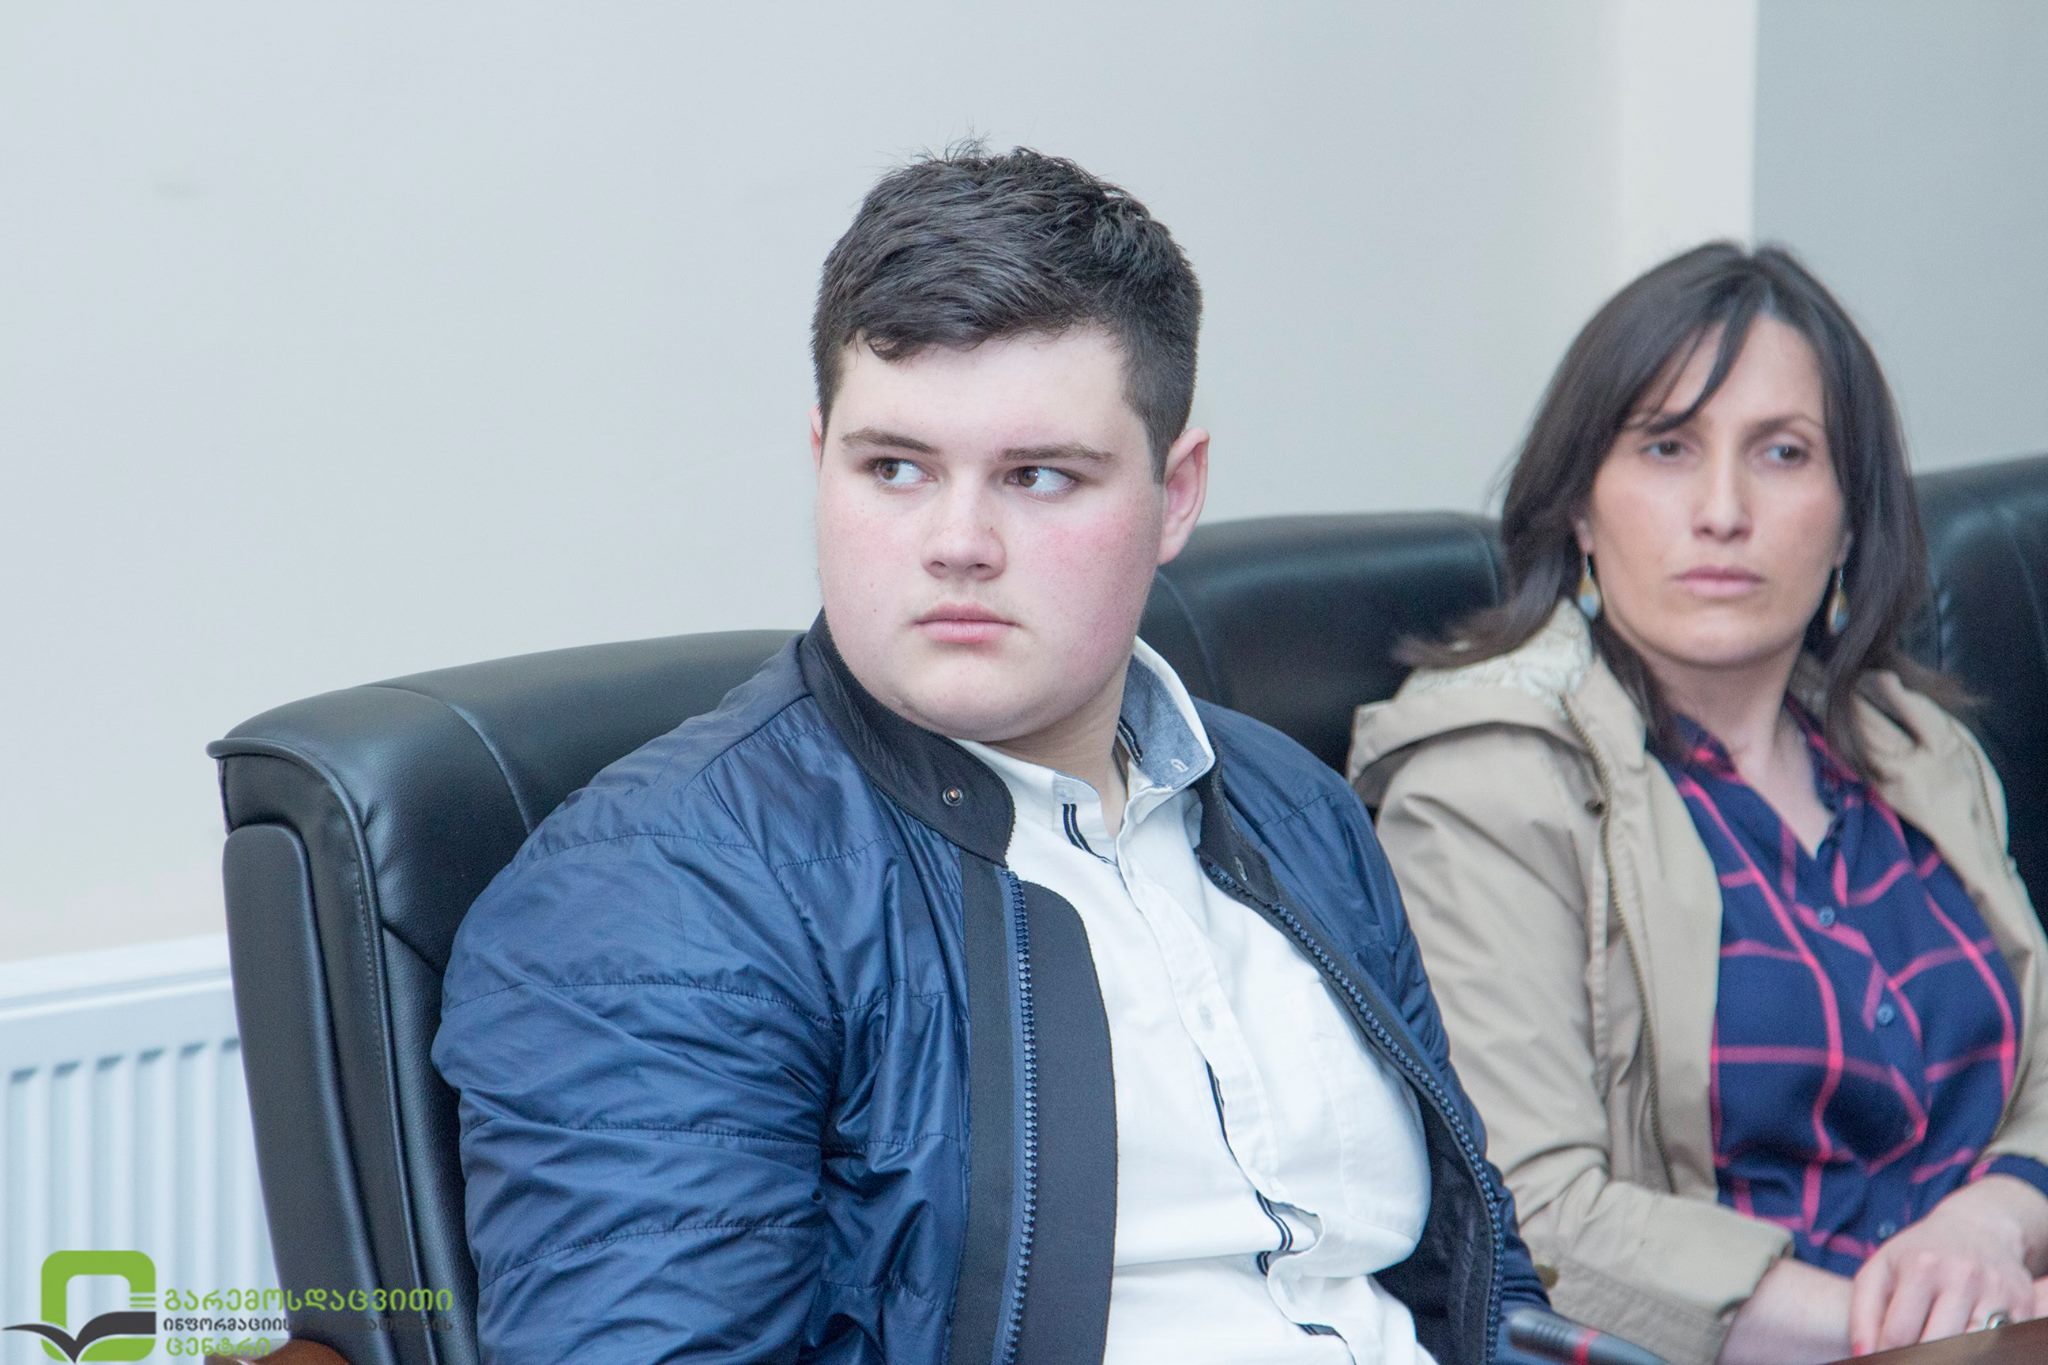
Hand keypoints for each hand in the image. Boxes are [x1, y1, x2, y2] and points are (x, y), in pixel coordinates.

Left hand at [1850, 1184, 2037, 1353]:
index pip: (1899, 1334)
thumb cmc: (1918, 1255)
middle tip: (1909, 1358)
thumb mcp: (1880, 1269)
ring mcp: (1997, 1291)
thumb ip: (1862, 1312)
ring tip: (1935, 1350)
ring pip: (1974, 1349)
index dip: (1887, 1356)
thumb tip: (1862, 1355)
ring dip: (1953, 1356)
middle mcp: (1962, 1277)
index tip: (1884, 1361)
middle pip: (1938, 1345)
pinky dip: (1982, 1350)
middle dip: (1918, 1359)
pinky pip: (2001, 1344)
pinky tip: (1964, 1345)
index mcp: (1920, 1267)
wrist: (1977, 1229)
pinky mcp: (2023, 1305)